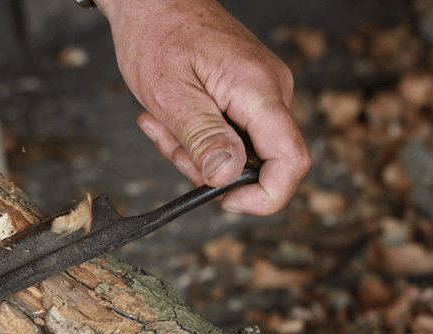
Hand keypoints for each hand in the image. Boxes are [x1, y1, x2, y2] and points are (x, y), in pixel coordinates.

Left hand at [95, 0, 310, 214]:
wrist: (153, 0)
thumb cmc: (158, 35)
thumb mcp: (170, 94)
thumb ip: (203, 138)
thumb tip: (228, 177)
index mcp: (260, 91)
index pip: (291, 162)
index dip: (264, 197)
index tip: (223, 202)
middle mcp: (271, 92)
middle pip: (255, 162)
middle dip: (206, 166)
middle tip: (167, 140)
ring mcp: (260, 93)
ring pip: (235, 151)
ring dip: (192, 149)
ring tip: (160, 119)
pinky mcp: (245, 94)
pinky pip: (226, 133)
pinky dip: (194, 135)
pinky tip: (168, 115)